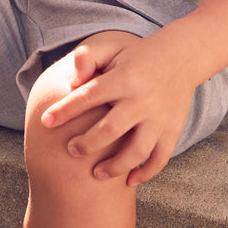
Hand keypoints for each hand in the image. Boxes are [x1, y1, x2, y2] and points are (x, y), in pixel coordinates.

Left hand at [41, 30, 195, 186]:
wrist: (181, 56)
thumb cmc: (137, 55)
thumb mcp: (113, 46)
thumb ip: (87, 57)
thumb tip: (72, 82)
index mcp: (123, 78)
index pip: (88, 96)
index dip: (65, 110)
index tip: (45, 122)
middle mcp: (140, 100)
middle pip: (109, 131)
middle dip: (86, 145)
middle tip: (71, 150)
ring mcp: (158, 118)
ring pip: (135, 152)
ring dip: (114, 167)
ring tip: (96, 174)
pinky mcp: (172, 130)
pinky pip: (160, 159)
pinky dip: (145, 174)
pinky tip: (129, 181)